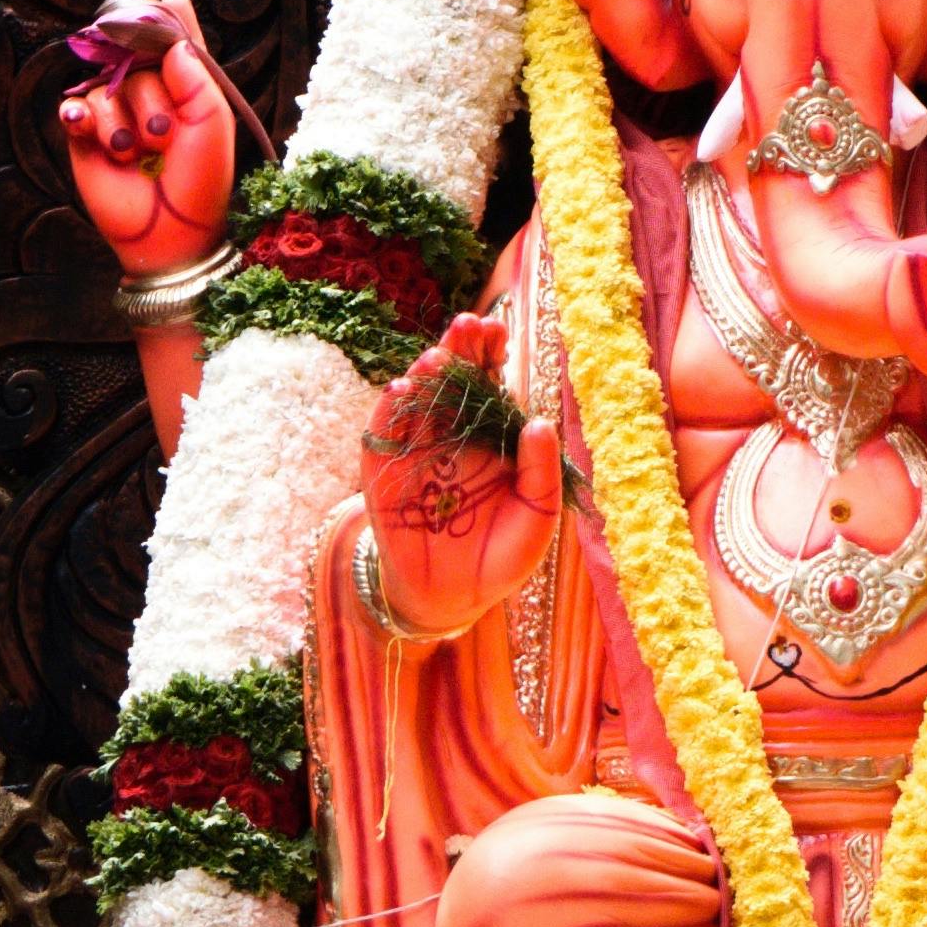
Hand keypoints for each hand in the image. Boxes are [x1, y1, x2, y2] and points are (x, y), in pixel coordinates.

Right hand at [59, 0, 236, 276]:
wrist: (172, 234)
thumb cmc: (201, 181)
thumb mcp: (212, 123)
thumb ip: (196, 74)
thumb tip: (173, 33)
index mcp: (184, 89)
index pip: (171, 41)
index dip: (165, 22)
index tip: (171, 1)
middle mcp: (148, 96)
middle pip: (132, 64)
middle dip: (149, 98)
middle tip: (162, 136)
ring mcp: (115, 115)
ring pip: (103, 86)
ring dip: (120, 122)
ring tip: (135, 155)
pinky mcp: (85, 138)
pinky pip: (73, 107)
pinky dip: (80, 117)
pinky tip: (85, 129)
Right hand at [363, 313, 559, 635]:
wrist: (453, 601)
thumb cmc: (499, 558)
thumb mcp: (537, 519)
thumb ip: (542, 474)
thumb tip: (540, 423)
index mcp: (488, 439)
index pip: (488, 385)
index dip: (490, 356)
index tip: (498, 330)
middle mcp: (450, 438)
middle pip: (451, 383)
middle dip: (458, 351)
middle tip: (468, 325)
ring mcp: (414, 456)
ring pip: (416, 404)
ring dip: (424, 376)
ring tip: (437, 355)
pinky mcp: (384, 480)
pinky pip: (383, 441)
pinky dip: (389, 415)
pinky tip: (401, 390)